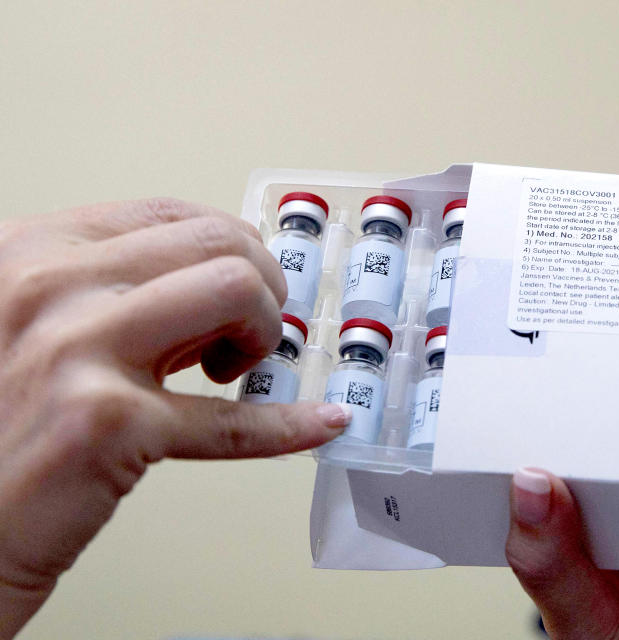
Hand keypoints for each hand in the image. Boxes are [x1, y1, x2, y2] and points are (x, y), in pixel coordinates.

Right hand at [0, 199, 349, 638]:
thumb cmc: (6, 423)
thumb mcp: (42, 323)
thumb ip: (116, 291)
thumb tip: (224, 281)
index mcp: (29, 250)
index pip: (170, 215)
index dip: (228, 249)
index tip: (242, 283)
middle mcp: (45, 285)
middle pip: (216, 241)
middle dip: (261, 285)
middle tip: (252, 330)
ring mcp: (74, 348)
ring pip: (236, 290)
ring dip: (265, 332)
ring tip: (239, 370)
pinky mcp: (106, 423)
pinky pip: (233, 422)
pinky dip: (288, 425)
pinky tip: (320, 423)